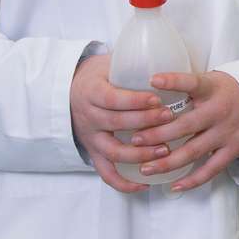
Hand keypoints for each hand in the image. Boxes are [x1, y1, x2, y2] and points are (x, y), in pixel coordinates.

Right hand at [70, 53, 176, 193]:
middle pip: (116, 124)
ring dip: (139, 154)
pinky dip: (124, 183)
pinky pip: (106, 173)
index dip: (134, 101)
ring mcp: (91, 138)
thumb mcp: (109, 63)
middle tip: (169, 119)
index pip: (112, 99)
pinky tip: (145, 184)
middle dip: (145, 123)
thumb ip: (131, 63)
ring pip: (113, 151)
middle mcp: (89, 117)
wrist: (70, 90)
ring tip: (164, 151)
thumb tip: (164, 54)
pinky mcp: (94, 153)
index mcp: (92, 92)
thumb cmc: (99, 75)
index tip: (157, 99)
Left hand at [128, 70, 238, 192]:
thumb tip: (152, 86)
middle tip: (134, 139)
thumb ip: (190, 86)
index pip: (192, 82)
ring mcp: (226, 132)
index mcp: (213, 89)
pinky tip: (174, 185)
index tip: (152, 80)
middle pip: (184, 125)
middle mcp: (219, 111)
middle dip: (157, 133)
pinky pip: (211, 169)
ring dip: (167, 161)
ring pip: (193, 151)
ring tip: (145, 168)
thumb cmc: (232, 90)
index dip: (173, 81)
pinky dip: (192, 180)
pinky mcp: (233, 149)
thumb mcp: (215, 80)